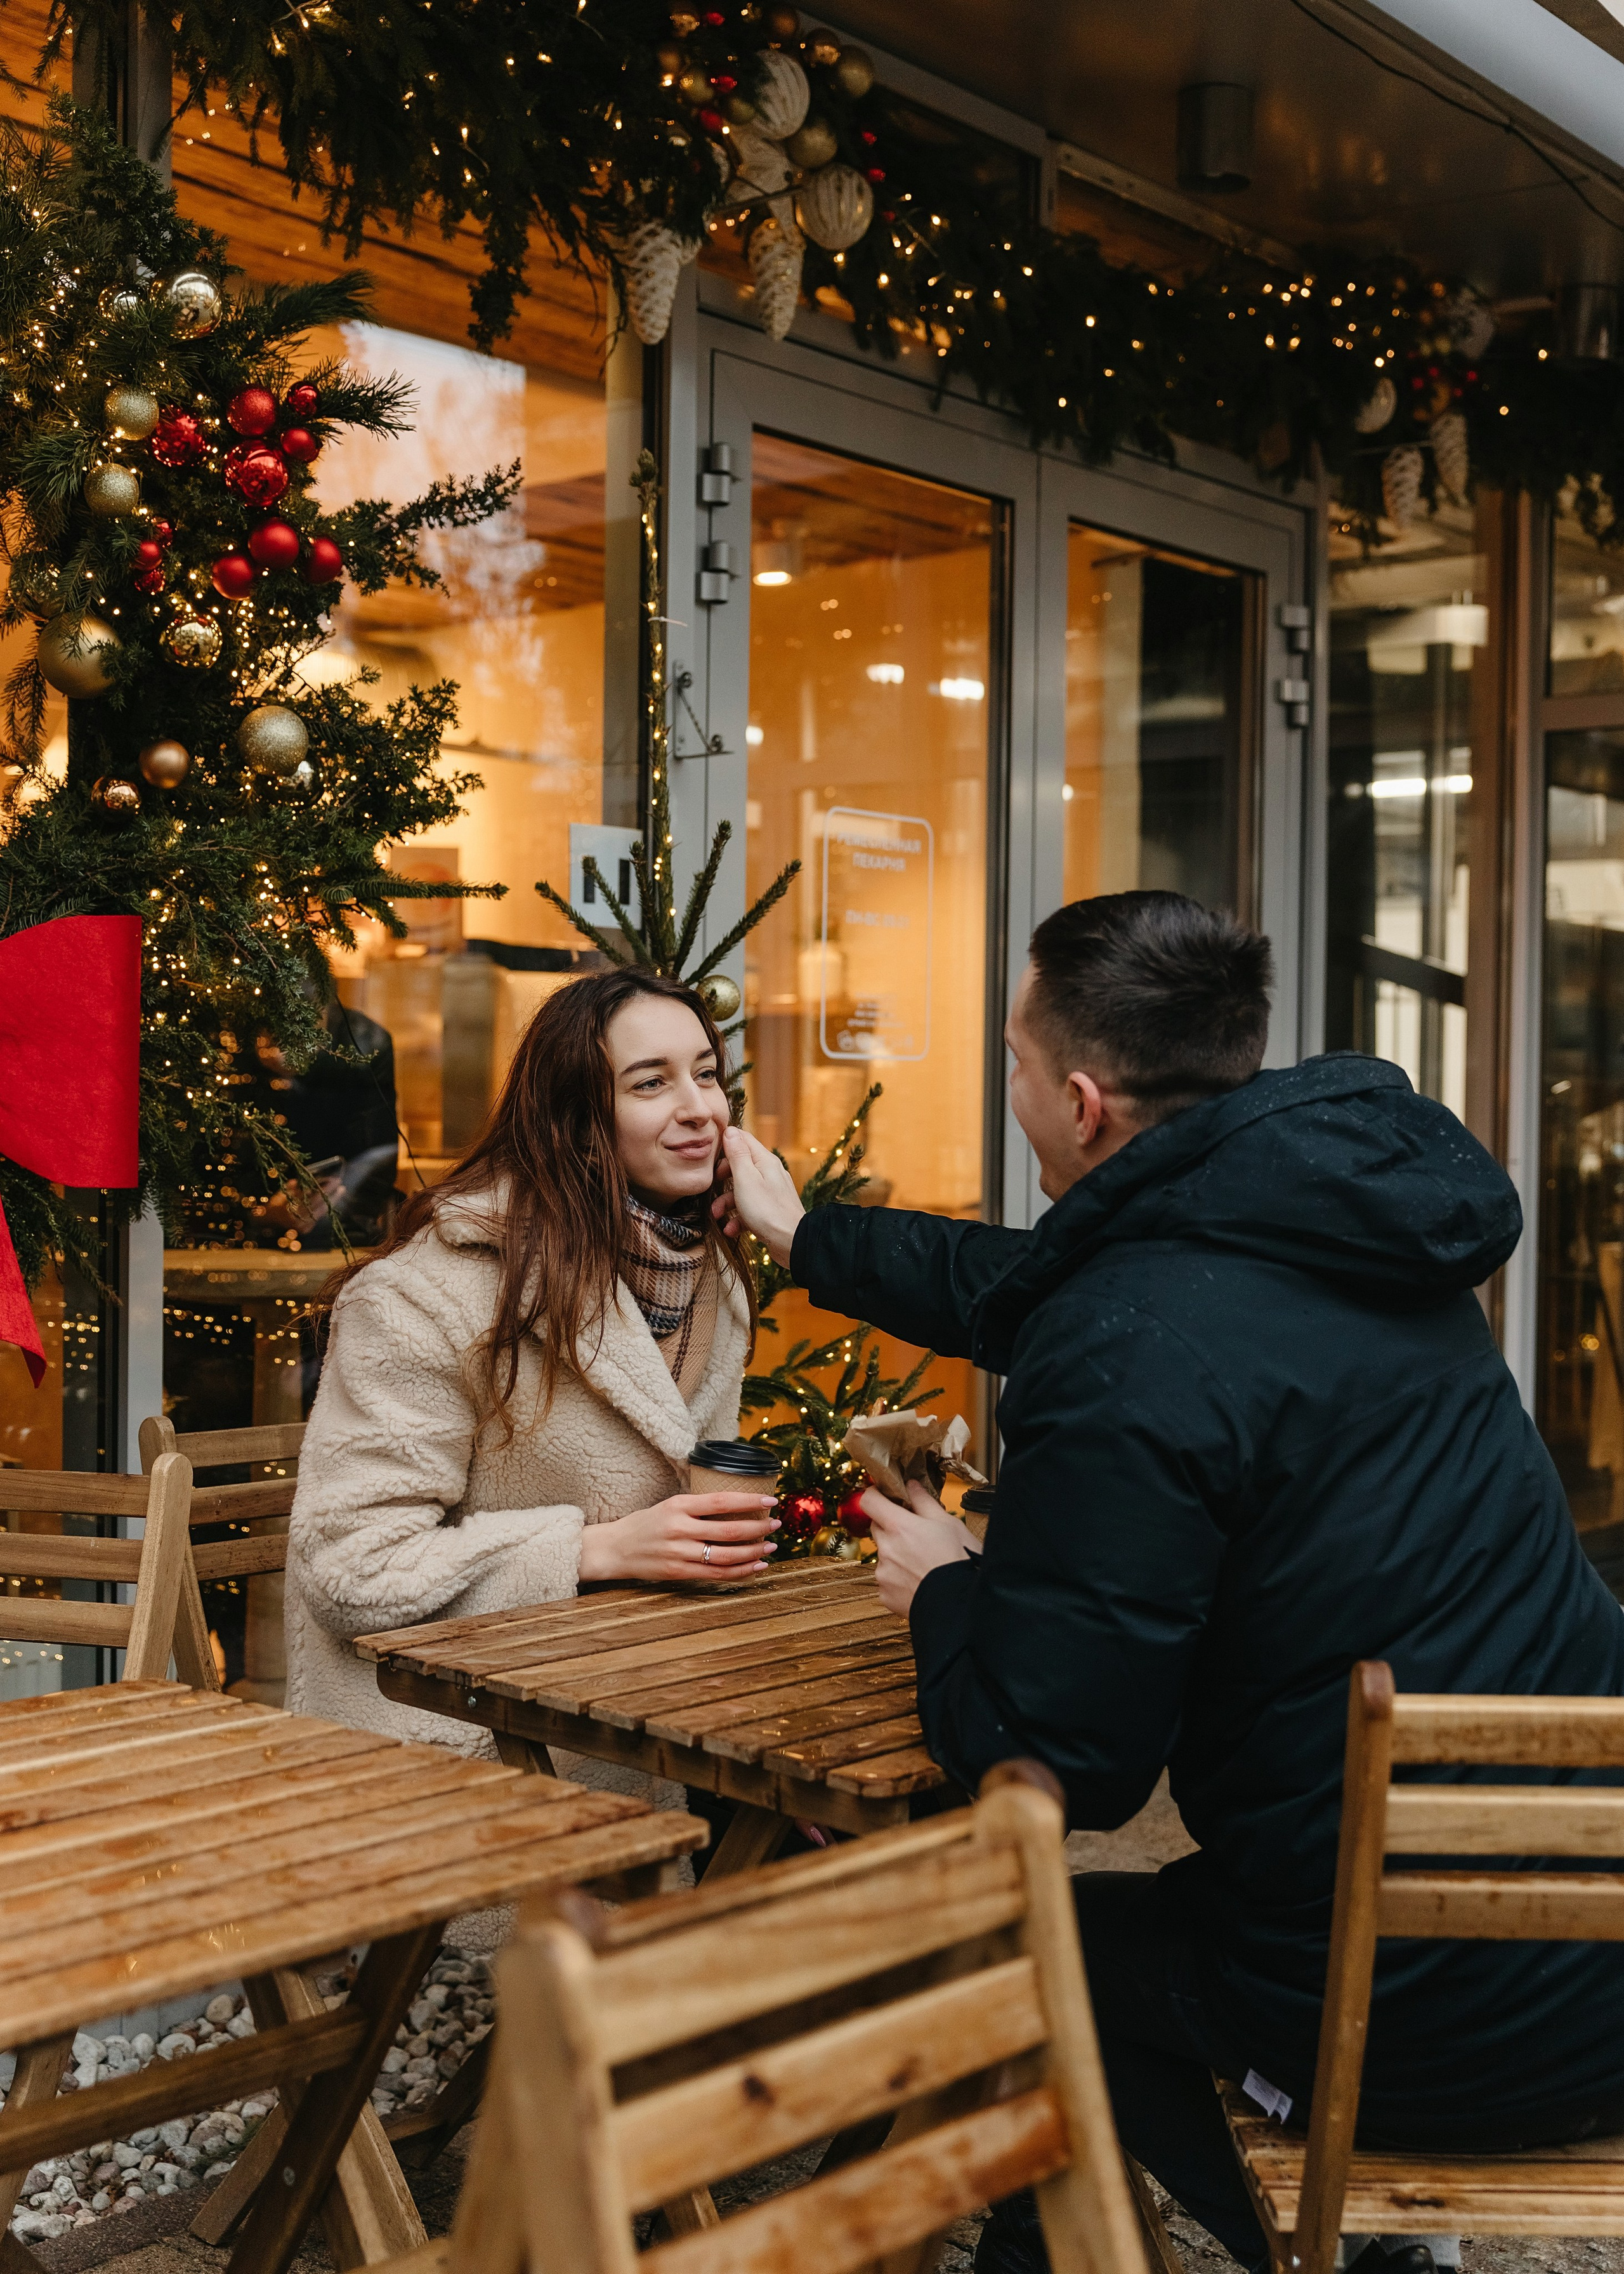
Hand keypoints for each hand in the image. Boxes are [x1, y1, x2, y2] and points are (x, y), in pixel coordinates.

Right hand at [577, 1491, 778, 1584]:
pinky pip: (717, 1574)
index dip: (749, 1500)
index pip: (721, 1501)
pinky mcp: (679, 1572)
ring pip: (727, 1555)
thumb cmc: (645, 1524)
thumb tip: (736, 1504)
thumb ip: (697, 1506)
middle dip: (758, 1527)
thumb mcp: (669, 1505)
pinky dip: (741, 1571)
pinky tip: (757, 1566)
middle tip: (776, 1524)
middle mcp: (680, 1528)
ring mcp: (680, 1553)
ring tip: (771, 1546)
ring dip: (754, 1551)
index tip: (770, 1499)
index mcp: (678, 1505)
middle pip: (729, 1530)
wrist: (615, 1549)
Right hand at [715, 1126, 804, 1264]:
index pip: (743, 1139)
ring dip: (726, 1202)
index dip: (725, 1142)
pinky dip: (738, 1218)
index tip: (708, 1153)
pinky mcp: (770, 1211)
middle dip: (722, 1177)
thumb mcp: (745, 1179)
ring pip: (742, 1190)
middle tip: (712, 1185)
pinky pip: (749, 1209)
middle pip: (740, 1165)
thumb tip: (730, 1131)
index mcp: (765, 1161)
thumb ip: (737, 1155)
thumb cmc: (767, 1211)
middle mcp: (770, 1173)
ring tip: (716, 1215)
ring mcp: (771, 1192)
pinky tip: (731, 1229)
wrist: (792, 1242)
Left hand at [864, 1482, 974, 1616]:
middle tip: (916, 1534)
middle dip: (892, 1527)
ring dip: (897, 1555)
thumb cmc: (960, 1562)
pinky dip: (899, 1579)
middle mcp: (886, 1549)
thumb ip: (924, 1502)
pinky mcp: (885, 1596)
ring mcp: (883, 1575)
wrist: (962, 1606)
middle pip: (877, 1528)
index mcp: (899, 1527)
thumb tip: (911, 1486)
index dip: (875, 1495)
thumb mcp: (949, 1524)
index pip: (869, 1501)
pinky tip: (920, 1582)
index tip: (883, 1495)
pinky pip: (887, 1581)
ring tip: (924, 1564)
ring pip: (884, 1556)